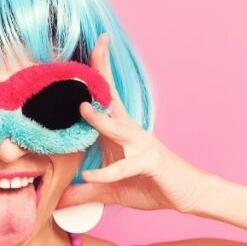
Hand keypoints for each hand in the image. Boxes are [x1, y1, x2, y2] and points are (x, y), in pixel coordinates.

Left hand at [57, 33, 210, 214]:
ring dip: (100, 119)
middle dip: (103, 71)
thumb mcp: (111, 190)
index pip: (105, 96)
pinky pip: (126, 167)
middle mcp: (131, 132)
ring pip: (118, 129)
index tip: (93, 44)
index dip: (98, 71)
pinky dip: (108, 172)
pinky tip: (92, 175)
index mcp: (119, 132)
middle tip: (97, 43)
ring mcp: (142, 146)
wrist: (188, 195)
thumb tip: (58, 201)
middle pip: (113, 97)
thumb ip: (85, 192)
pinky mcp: (151, 163)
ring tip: (82, 109)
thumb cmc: (151, 185)